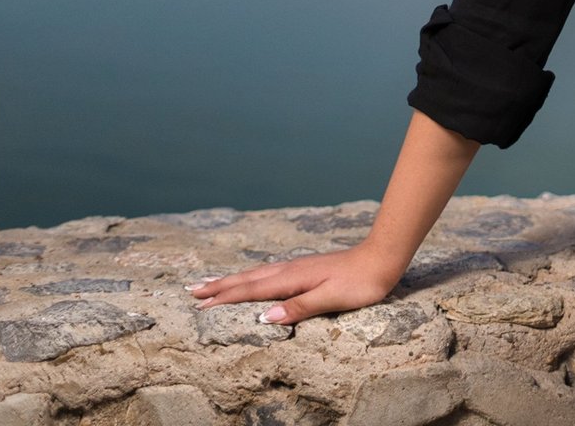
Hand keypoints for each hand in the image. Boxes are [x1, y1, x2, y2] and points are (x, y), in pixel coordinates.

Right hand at [186, 245, 404, 324]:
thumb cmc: (361, 281)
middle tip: (191, 291)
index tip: (200, 305)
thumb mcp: (332, 298)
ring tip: (211, 284)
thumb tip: (266, 317)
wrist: (383, 257)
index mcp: (292, 278)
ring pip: (256, 274)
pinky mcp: (305, 268)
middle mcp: (290, 269)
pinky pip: (268, 273)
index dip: (225, 298)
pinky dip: (251, 277)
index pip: (251, 290)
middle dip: (219, 286)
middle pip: (247, 279)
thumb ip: (300, 307)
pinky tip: (252, 279)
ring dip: (232, 280)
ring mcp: (297, 266)